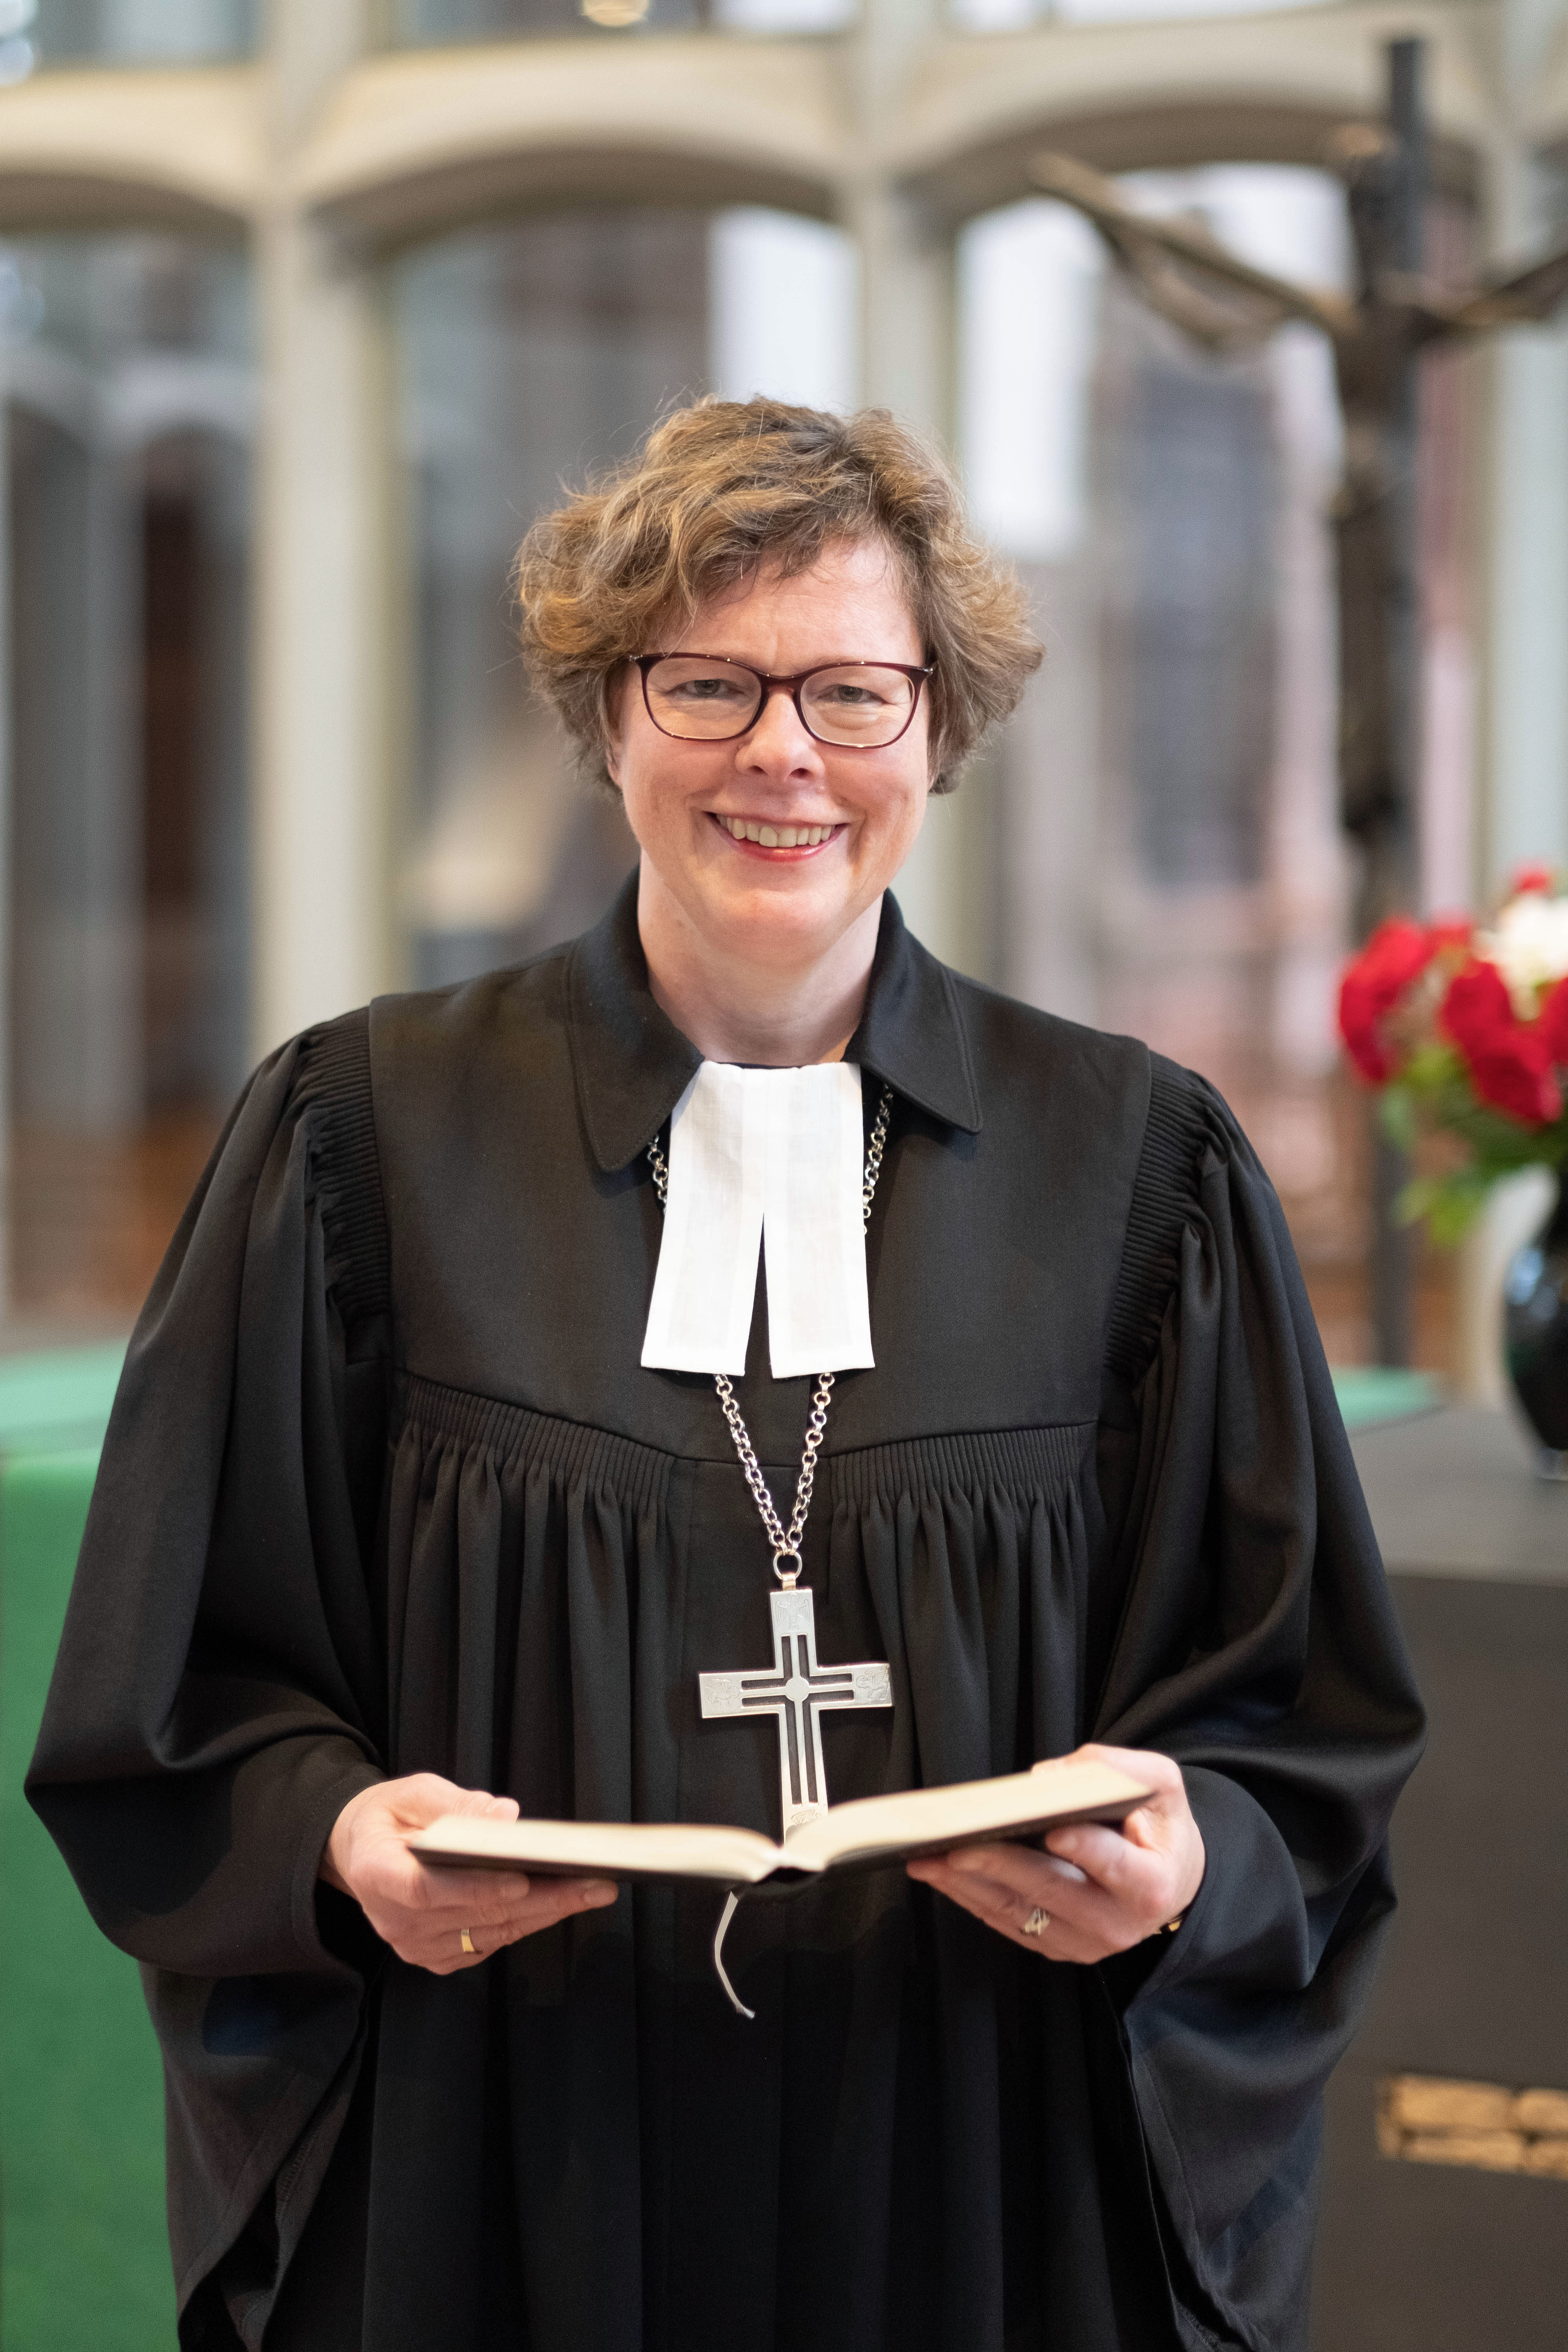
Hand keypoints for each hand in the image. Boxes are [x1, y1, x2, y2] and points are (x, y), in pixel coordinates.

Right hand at [321, 1774, 617, 1975]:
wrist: (363, 1852)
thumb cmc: (390, 1817)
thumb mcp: (413, 1792)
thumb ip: (454, 1804)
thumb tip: (505, 1818)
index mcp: (376, 1872)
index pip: (425, 1890)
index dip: (475, 1887)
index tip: (521, 1878)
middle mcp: (393, 1919)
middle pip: (474, 1914)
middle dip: (541, 1897)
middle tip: (592, 1882)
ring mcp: (415, 1945)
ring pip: (491, 1932)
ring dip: (546, 1912)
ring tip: (592, 1890)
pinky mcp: (436, 1957)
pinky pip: (490, 1943)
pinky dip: (527, 1922)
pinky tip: (561, 1903)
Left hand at [906, 1743, 1203, 1963]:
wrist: (1170, 1880)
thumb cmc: (1160, 1825)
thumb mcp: (1161, 1785)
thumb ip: (1118, 1771)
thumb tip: (1048, 1778)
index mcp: (1152, 1885)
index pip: (1116, 1865)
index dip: (1085, 1848)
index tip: (1053, 1829)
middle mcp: (1118, 1924)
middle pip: (1052, 1890)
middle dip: (999, 1865)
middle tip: (955, 1845)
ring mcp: (1085, 1943)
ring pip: (1020, 1913)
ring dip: (969, 1886)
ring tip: (928, 1859)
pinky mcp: (1058, 1947)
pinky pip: (1009, 1924)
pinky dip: (973, 1899)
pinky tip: (943, 1875)